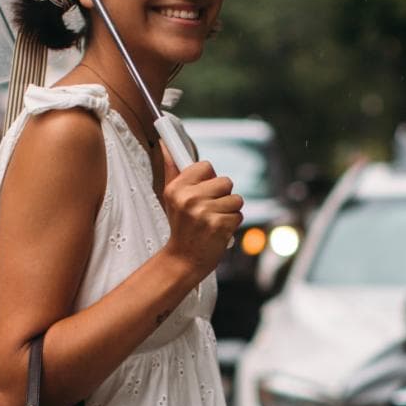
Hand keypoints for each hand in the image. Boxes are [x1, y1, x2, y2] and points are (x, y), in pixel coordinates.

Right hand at [163, 159, 243, 279]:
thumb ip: (171, 170)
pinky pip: (238, 214)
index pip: (206, 166)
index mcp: (177, 188)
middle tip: (209, 210)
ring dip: (229, 210)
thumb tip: (166, 145)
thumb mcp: (171, 198)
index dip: (209, 179)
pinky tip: (219, 231)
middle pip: (225, 181)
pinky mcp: (220, 225)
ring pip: (235, 198)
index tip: (203, 191)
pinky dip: (232, 224)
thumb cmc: (181, 227)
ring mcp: (205, 212)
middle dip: (222, 195)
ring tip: (214, 221)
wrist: (183, 260)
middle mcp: (189, 198)